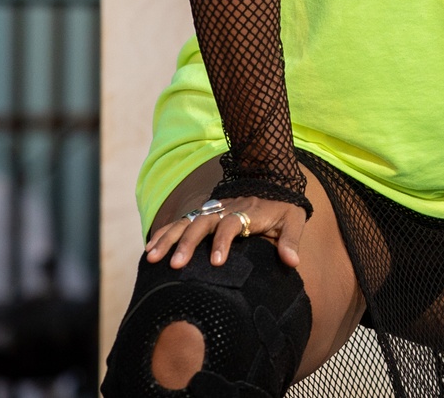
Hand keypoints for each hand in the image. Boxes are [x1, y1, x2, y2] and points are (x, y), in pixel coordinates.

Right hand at [145, 196, 308, 270]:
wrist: (271, 179)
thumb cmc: (283, 206)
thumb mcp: (293, 220)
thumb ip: (291, 240)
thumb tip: (293, 262)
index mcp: (246, 213)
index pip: (231, 226)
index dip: (223, 242)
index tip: (216, 262)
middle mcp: (224, 210)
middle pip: (202, 224)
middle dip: (187, 244)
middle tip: (175, 265)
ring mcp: (211, 210)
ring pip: (186, 223)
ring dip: (168, 239)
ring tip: (152, 257)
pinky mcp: (202, 214)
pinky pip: (180, 222)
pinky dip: (164, 233)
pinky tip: (150, 248)